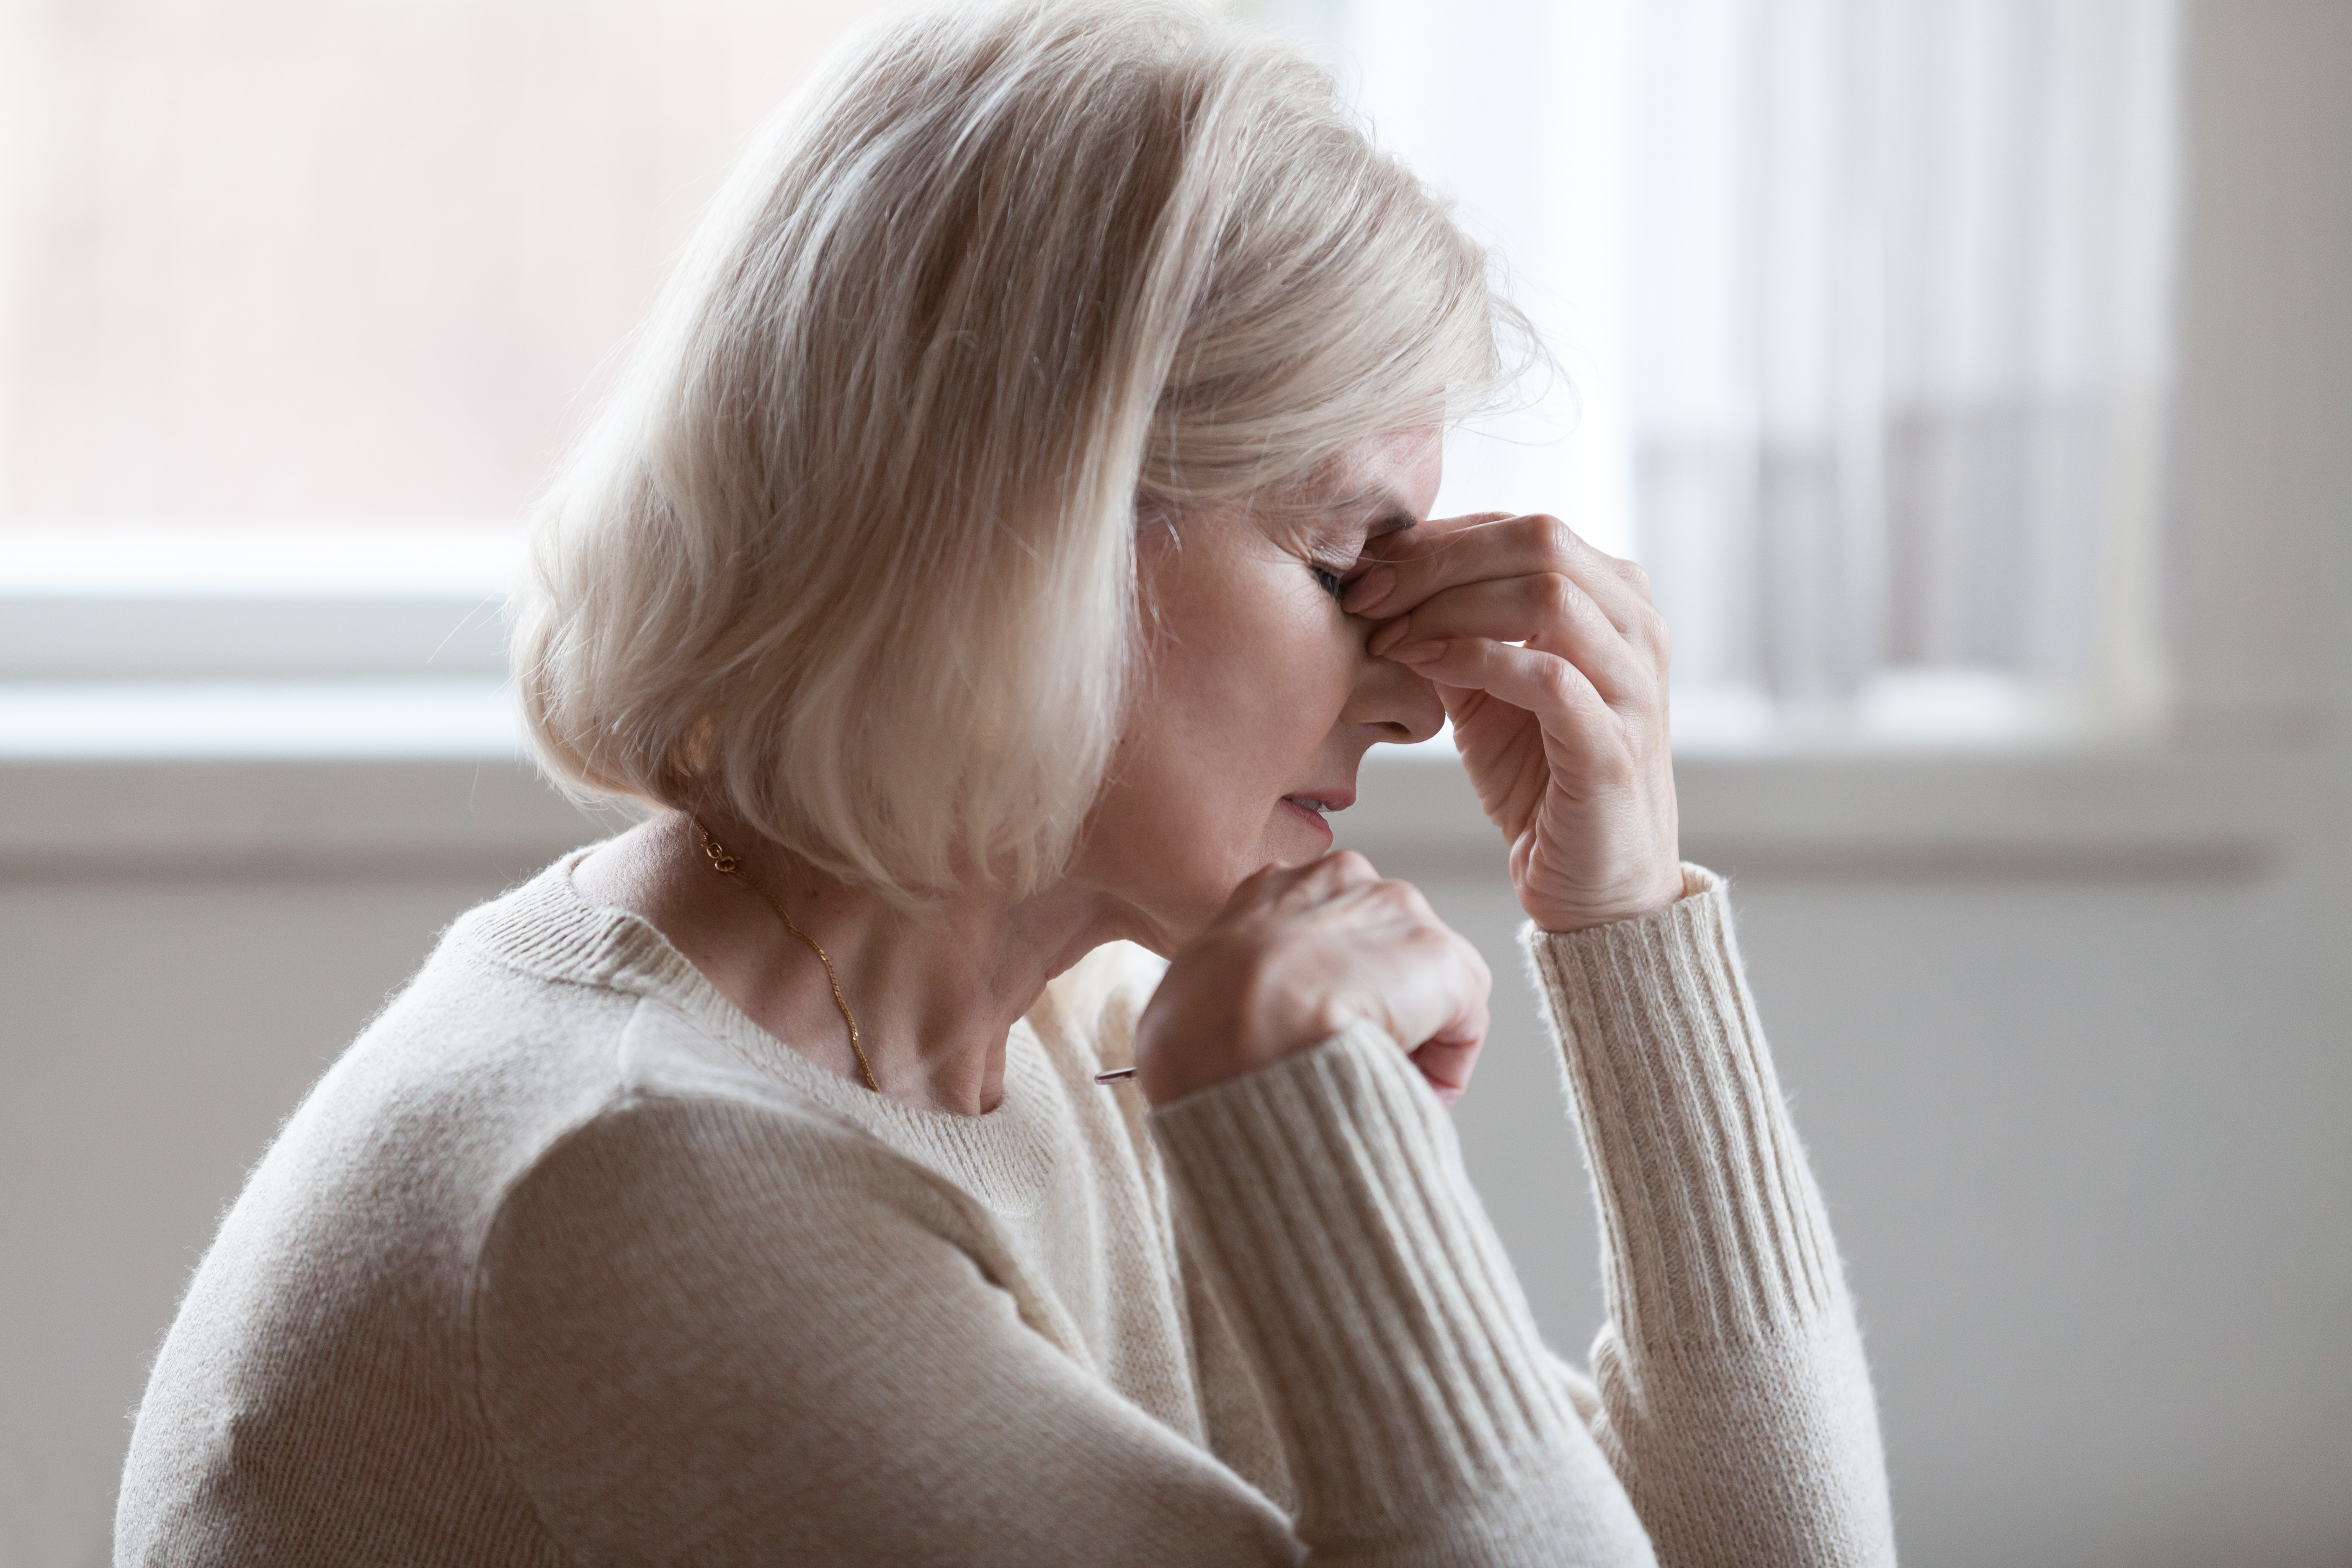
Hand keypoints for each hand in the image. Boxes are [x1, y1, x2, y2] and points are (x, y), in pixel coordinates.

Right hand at [1134, 852, 1491, 1106]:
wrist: (1232, 1036)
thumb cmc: (1194, 1033)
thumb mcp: (1191, 997)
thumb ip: (1230, 997)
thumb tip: (1240, 1036)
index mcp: (1272, 888)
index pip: (1323, 936)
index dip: (1327, 996)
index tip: (1318, 1041)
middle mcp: (1342, 881)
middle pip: (1381, 953)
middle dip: (1377, 1010)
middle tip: (1351, 1066)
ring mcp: (1396, 912)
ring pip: (1425, 985)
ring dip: (1410, 1036)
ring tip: (1374, 1082)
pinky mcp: (1442, 957)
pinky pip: (1463, 1022)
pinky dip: (1444, 1065)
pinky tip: (1406, 1088)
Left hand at [1342, 514, 1681, 932]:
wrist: (1594, 887)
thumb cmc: (1540, 782)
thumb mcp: (1486, 693)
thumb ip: (1454, 632)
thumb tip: (1386, 581)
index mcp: (1615, 601)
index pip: (1523, 530)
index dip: (1439, 538)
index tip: (1368, 568)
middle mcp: (1638, 629)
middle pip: (1540, 541)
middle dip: (1439, 559)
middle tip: (1368, 592)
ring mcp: (1634, 686)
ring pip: (1549, 595)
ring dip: (1450, 605)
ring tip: (1388, 633)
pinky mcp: (1613, 747)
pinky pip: (1546, 676)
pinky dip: (1473, 659)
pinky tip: (1420, 666)